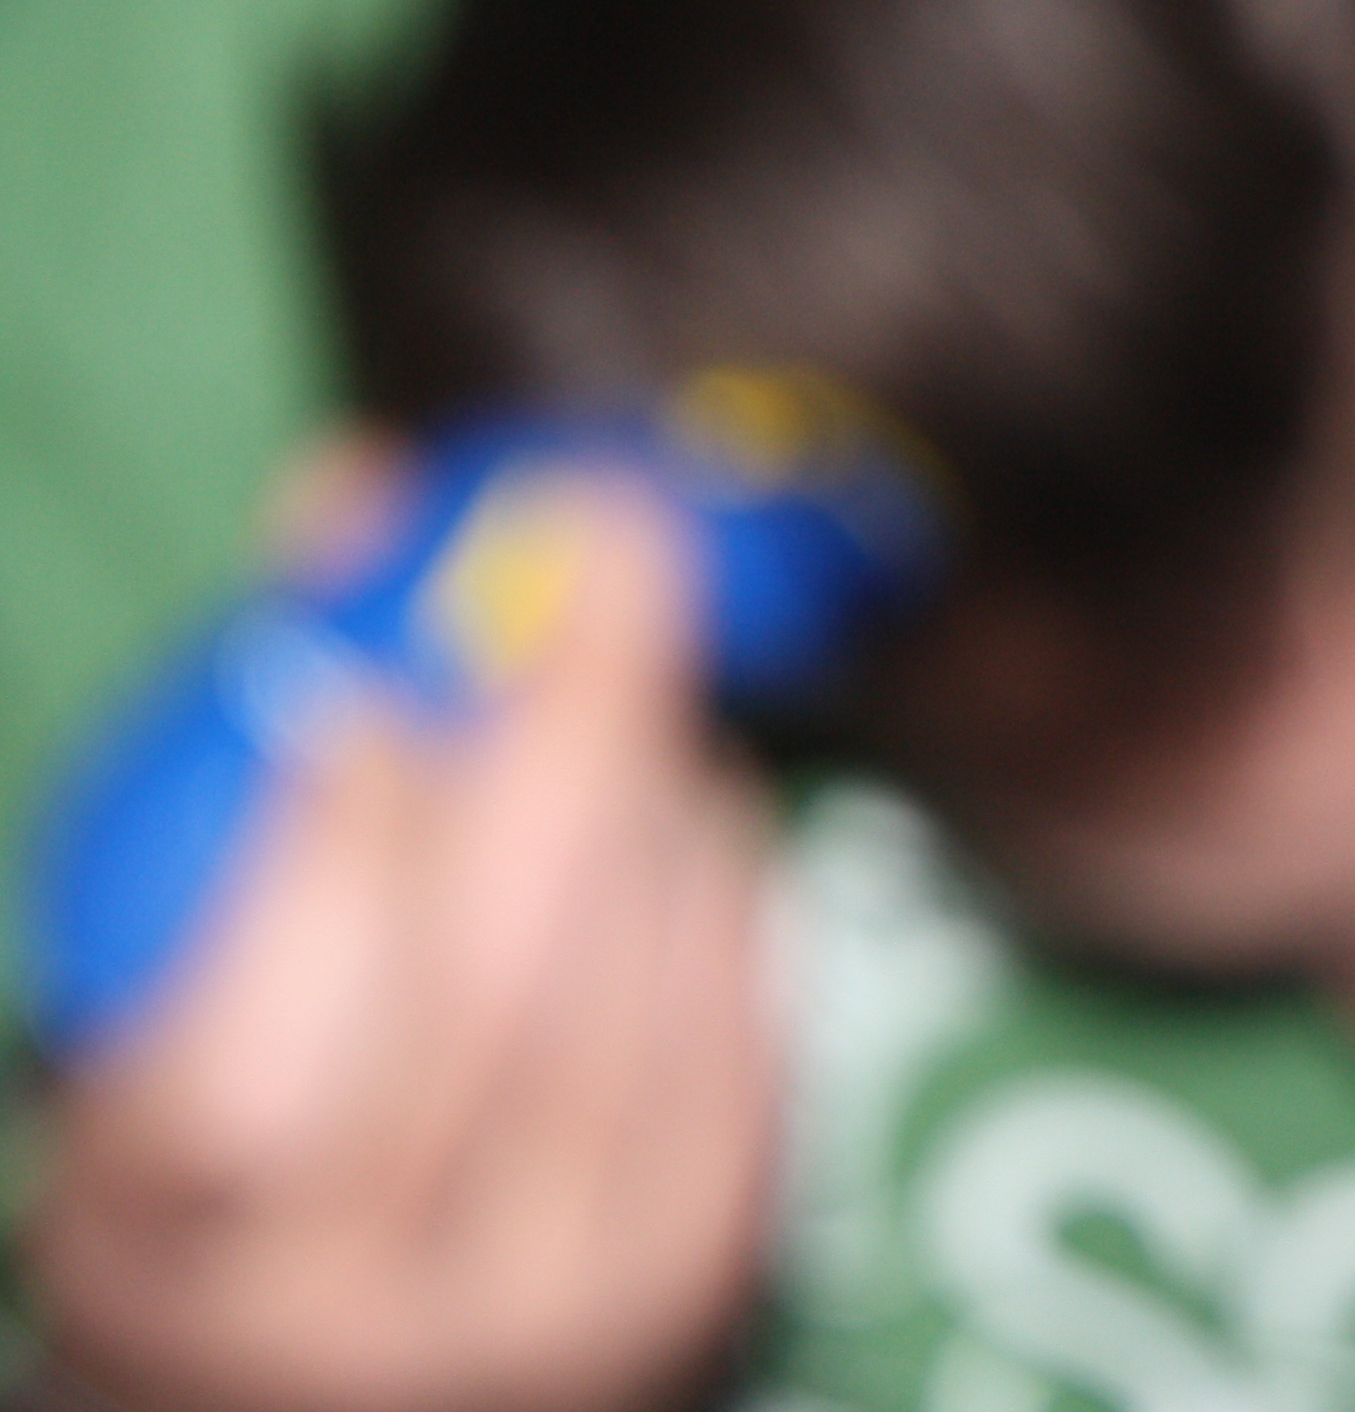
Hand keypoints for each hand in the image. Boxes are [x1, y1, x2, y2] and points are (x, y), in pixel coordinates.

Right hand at [19, 449, 781, 1411]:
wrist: (336, 1368)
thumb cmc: (229, 1124)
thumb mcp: (155, 970)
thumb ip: (240, 744)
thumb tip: (366, 494)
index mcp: (168, 1242)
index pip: (244, 1075)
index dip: (319, 859)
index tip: (362, 682)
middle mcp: (362, 1306)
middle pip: (502, 995)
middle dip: (568, 731)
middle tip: (605, 539)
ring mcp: (551, 1295)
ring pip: (639, 983)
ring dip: (649, 787)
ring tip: (610, 700)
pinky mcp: (698, 1257)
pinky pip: (735, 1009)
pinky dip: (714, 870)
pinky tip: (675, 812)